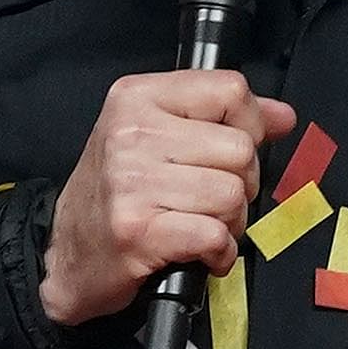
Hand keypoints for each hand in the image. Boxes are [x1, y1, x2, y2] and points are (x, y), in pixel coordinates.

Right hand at [39, 67, 297, 326]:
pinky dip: (219, 252)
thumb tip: (283, 116)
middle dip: (241, 183)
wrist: (64, 257)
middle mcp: (131, 133)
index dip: (251, 125)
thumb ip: (223, 118)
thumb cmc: (116, 194)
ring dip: (230, 221)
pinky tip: (202, 252)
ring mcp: (131, 183)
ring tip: (201, 225)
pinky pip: (214, 234)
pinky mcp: (136, 231)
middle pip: (240, 148)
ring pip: (232, 194)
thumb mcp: (159, 136)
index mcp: (137, 97)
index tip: (235, 150)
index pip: (231, 90)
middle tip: (212, 199)